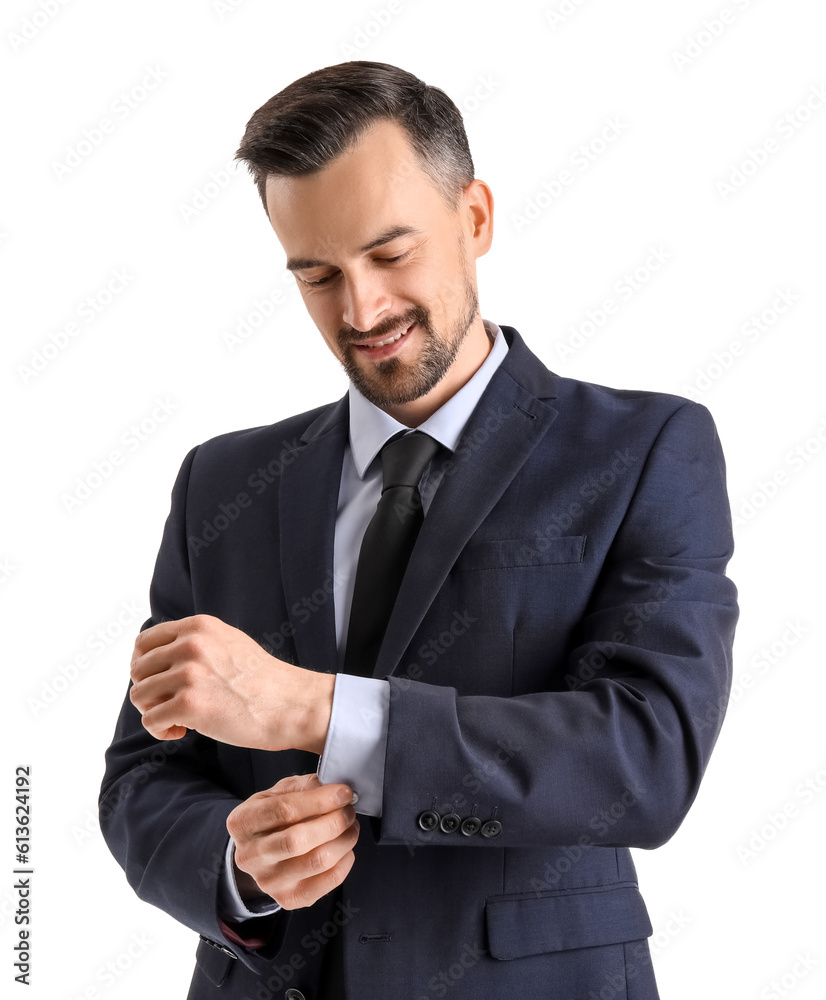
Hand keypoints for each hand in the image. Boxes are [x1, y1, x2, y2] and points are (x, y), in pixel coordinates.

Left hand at [129, 614, 334, 752]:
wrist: (291, 704)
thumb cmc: (261, 680)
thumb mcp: (227, 642)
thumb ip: (194, 642)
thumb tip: (153, 657)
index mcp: (199, 626)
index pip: (143, 642)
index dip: (144, 666)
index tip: (158, 683)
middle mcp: (191, 644)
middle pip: (138, 670)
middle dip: (149, 691)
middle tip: (170, 705)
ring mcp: (190, 673)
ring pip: (139, 695)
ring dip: (153, 712)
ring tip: (178, 720)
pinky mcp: (189, 704)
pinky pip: (150, 721)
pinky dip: (161, 731)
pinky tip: (182, 731)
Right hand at [226, 774, 359, 909]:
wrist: (260, 852)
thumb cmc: (272, 816)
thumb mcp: (279, 792)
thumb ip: (305, 787)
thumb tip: (336, 792)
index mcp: (243, 822)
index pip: (283, 810)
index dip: (319, 800)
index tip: (344, 793)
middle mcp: (250, 856)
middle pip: (298, 840)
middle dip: (334, 821)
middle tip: (348, 810)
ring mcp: (268, 882)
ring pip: (317, 862)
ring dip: (344, 840)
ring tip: (351, 826)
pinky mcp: (288, 899)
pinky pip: (328, 882)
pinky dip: (345, 861)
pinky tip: (345, 848)